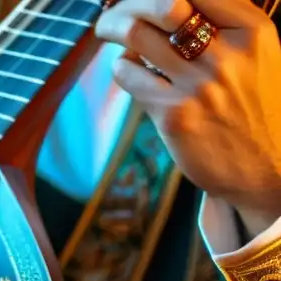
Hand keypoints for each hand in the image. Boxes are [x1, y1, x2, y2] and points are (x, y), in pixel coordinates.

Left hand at [96, 0, 280, 234]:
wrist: (265, 169)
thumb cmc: (253, 108)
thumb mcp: (257, 55)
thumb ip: (222, 25)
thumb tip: (168, 6)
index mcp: (253, 31)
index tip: (144, 0)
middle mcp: (228, 54)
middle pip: (161, 5)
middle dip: (126, 6)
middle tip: (112, 15)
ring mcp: (199, 86)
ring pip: (137, 36)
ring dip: (114, 31)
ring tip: (109, 33)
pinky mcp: (174, 115)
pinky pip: (129, 75)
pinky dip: (121, 67)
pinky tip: (129, 70)